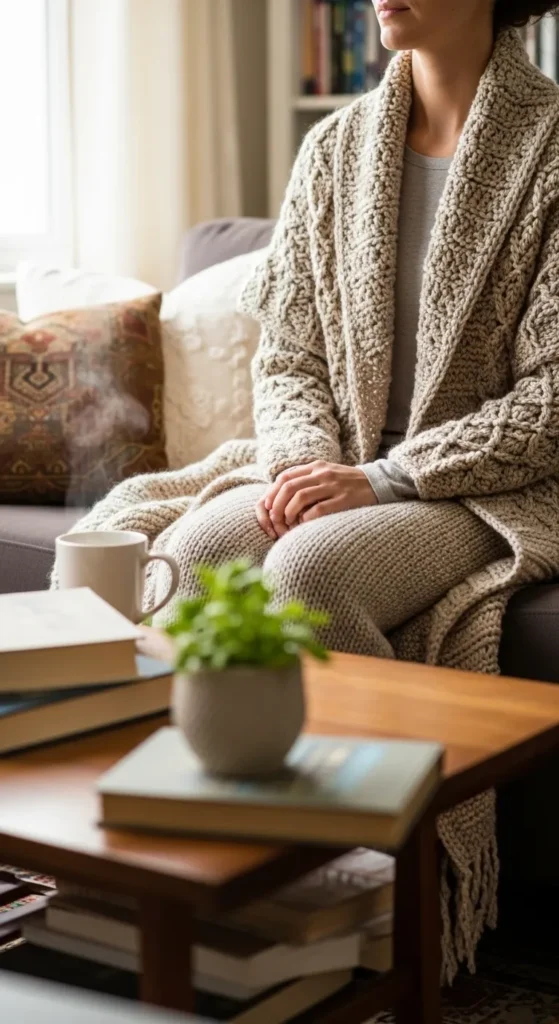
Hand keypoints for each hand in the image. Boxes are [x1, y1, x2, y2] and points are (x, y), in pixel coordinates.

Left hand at [263, 462, 377, 533]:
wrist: (379, 483)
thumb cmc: (348, 484)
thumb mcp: (327, 474)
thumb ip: (307, 479)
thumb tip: (282, 493)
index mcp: (316, 467)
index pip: (285, 477)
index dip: (272, 492)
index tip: (267, 506)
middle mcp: (323, 474)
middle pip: (289, 487)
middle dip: (276, 504)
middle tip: (274, 518)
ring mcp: (334, 486)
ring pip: (300, 496)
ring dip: (288, 512)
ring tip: (287, 523)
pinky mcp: (344, 500)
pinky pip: (318, 510)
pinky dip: (306, 519)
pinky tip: (304, 525)